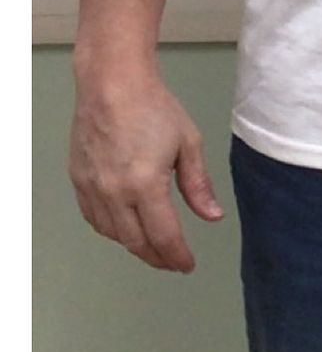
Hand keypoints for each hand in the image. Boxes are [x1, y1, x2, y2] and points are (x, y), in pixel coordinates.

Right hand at [69, 70, 223, 273]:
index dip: (177, 256)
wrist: (112, 86)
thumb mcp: (188, 144)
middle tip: (173, 262)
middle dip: (157, 257)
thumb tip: (212, 217)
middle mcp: (114, 193)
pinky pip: (94, 219)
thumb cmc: (155, 109)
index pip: (163, 236)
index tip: (188, 265)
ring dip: (134, 246)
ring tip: (154, 248)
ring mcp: (92, 189)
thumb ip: (198, 185)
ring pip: (112, 234)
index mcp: (145, 185)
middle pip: (135, 242)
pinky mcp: (78, 182)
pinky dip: (112, 231)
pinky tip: (125, 229)